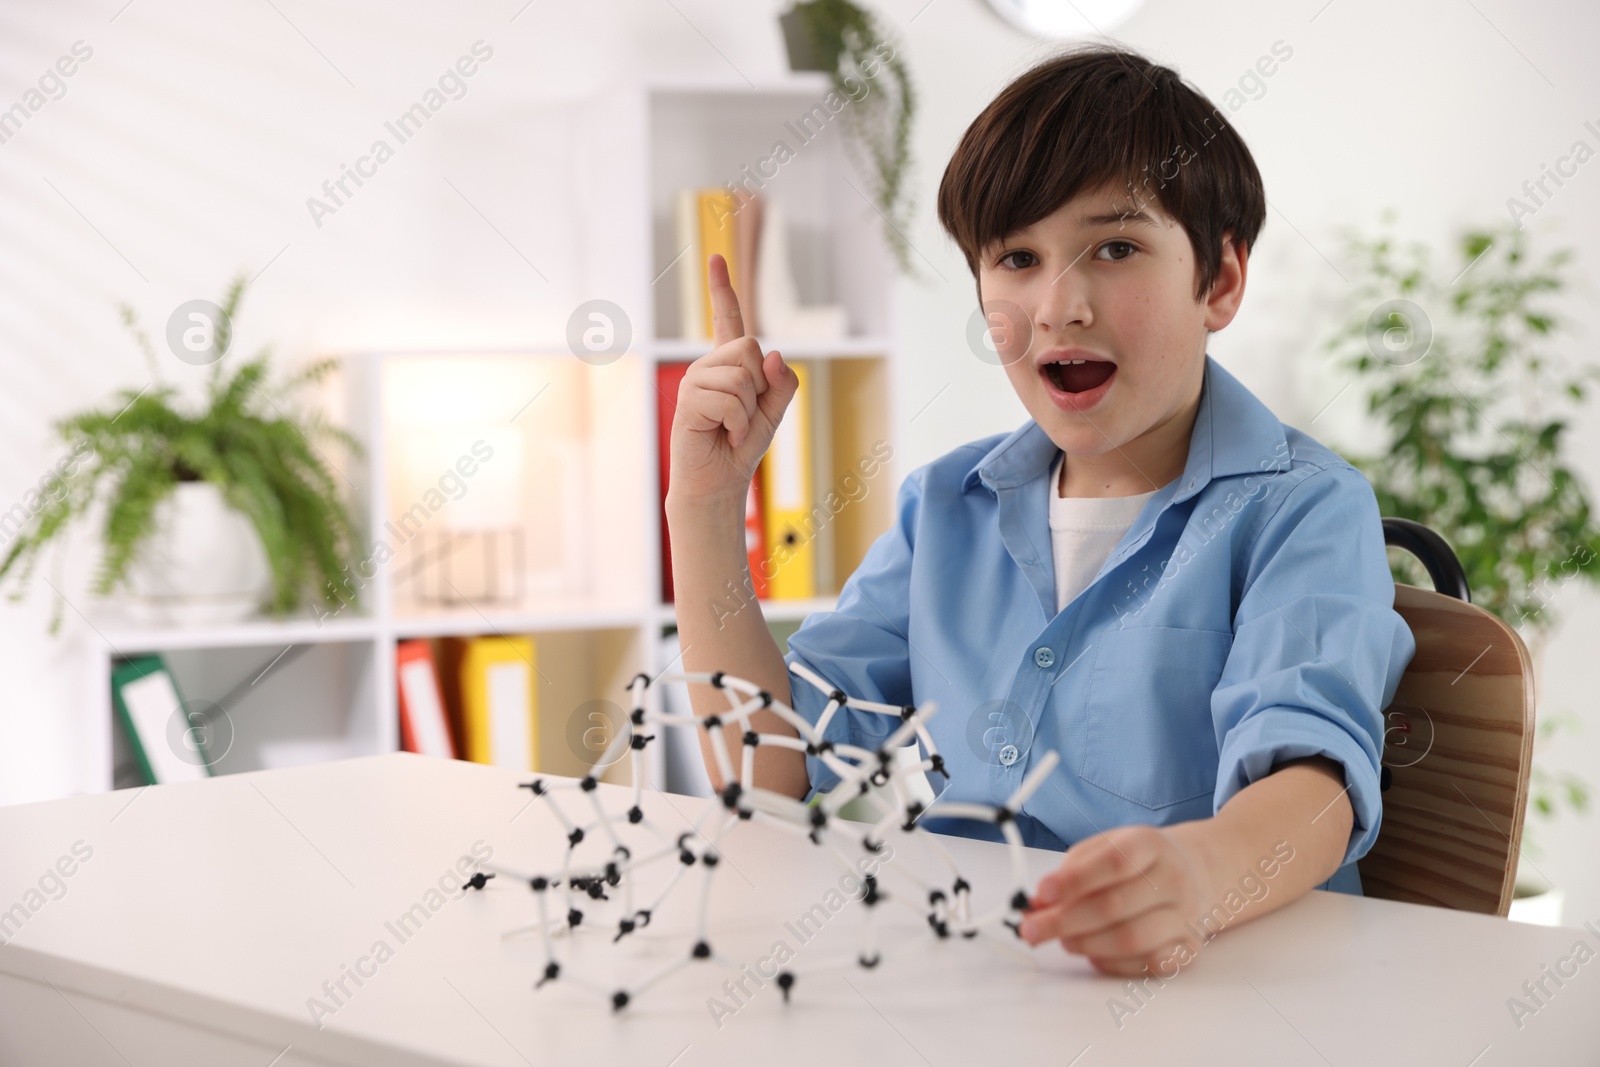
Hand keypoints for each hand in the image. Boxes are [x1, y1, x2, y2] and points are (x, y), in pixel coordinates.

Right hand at [665, 253, 797, 509]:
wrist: (718, 481)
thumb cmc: (742, 446)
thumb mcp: (774, 412)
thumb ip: (782, 383)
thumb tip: (771, 353)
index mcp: (728, 364)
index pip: (727, 320)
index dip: (722, 289)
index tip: (716, 257)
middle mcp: (708, 367)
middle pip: (749, 349)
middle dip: (759, 387)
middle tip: (744, 416)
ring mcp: (695, 381)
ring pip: (741, 376)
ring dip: (747, 411)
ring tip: (732, 429)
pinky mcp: (688, 401)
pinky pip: (730, 400)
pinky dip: (737, 424)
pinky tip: (723, 434)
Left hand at [1018, 823, 1215, 977]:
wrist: (1196, 872)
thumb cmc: (1138, 861)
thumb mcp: (1105, 848)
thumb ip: (1070, 872)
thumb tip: (1038, 905)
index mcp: (1150, 844)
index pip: (1113, 863)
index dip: (1073, 881)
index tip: (1039, 895)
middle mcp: (1174, 879)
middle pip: (1115, 906)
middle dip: (1064, 921)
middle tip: (1032, 930)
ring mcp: (1186, 916)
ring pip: (1130, 940)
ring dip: (1085, 944)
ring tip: (1063, 939)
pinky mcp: (1188, 948)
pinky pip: (1146, 964)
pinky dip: (1112, 963)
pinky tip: (1094, 952)